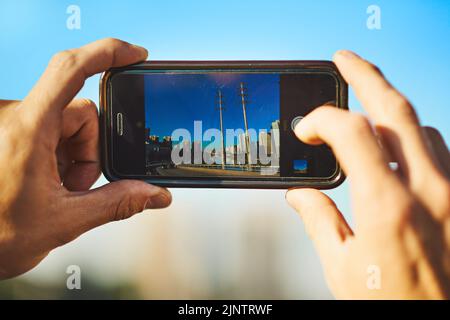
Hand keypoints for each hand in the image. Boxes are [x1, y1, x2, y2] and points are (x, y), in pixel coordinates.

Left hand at [0, 38, 171, 278]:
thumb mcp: (65, 221)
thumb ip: (116, 204)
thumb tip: (154, 195)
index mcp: (27, 130)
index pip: (70, 70)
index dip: (107, 53)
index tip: (136, 54)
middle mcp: (18, 120)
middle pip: (81, 112)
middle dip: (91, 150)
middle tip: (76, 185)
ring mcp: (16, 126)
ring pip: (70, 124)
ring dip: (77, 156)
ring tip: (61, 190)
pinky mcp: (16, 135)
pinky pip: (54, 131)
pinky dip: (64, 155)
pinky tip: (53, 183)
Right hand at [286, 50, 449, 298]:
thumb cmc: (393, 307)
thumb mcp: (343, 270)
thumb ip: (318, 222)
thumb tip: (298, 196)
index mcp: (388, 208)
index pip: (352, 132)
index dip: (321, 119)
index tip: (305, 130)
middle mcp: (430, 192)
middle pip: (397, 109)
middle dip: (366, 76)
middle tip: (344, 60)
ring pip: (424, 128)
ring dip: (392, 112)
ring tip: (367, 108)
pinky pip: (444, 153)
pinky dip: (417, 140)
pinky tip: (399, 150)